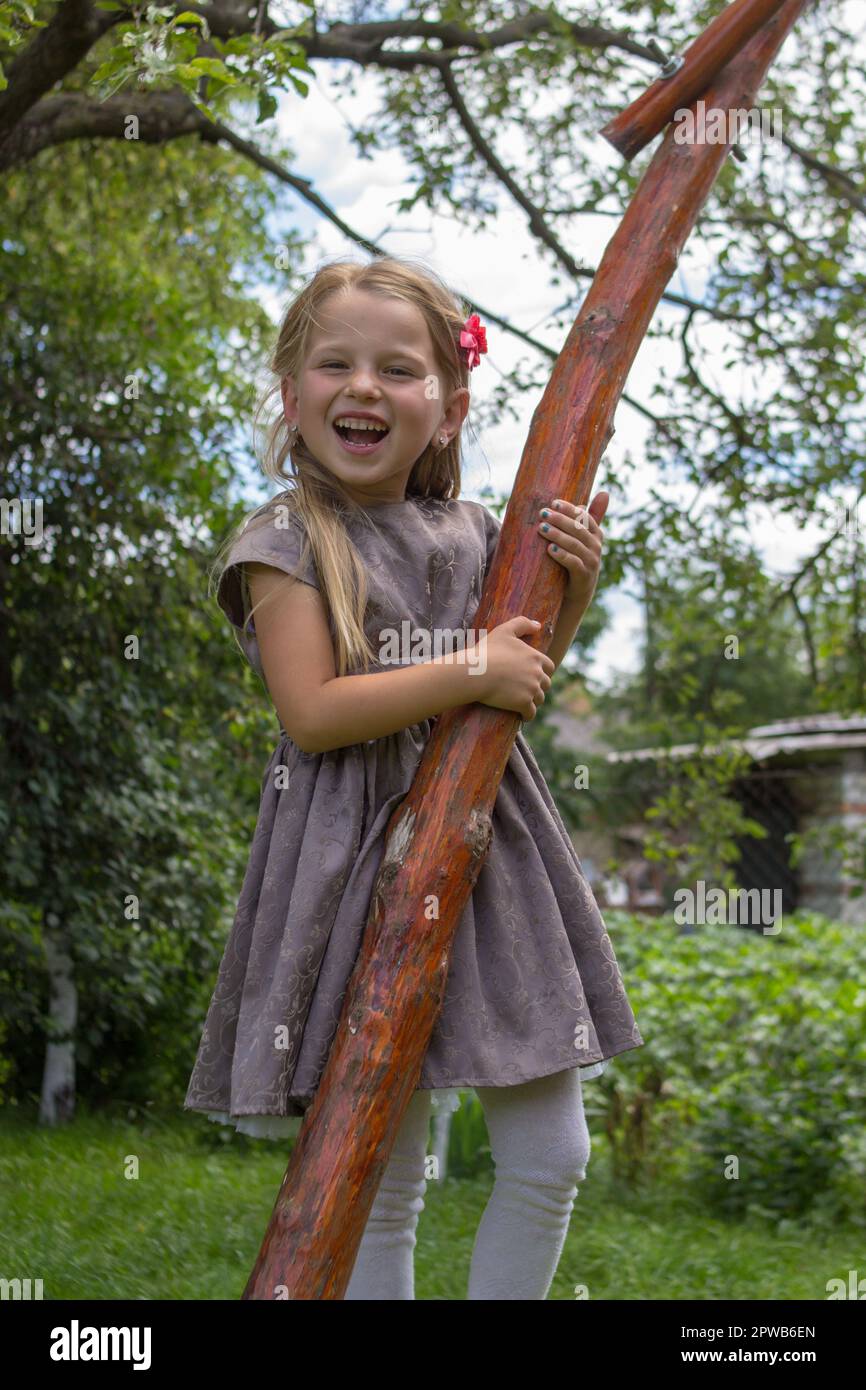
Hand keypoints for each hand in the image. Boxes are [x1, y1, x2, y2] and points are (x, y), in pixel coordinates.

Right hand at [474, 616, 554, 721]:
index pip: (549, 667)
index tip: (533, 675)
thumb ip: (522, 624)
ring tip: (522, 702)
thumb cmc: (487, 651)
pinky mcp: (524, 704)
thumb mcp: (504, 630)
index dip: (542, 671)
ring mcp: (532, 690)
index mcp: (536, 657)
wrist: (476, 672)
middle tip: (526, 689)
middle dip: (538, 687)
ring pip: (539, 699)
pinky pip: (531, 713)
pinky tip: (521, 715)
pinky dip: (527, 715)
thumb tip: (538, 625)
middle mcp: (537, 674)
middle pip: (546, 684)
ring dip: (533, 701)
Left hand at [537, 491, 607, 609]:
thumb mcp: (583, 539)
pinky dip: (562, 555)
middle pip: (578, 529)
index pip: (584, 517)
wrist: (577, 594)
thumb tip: (604, 492)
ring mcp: (591, 562)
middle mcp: (596, 547)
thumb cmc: (577, 561)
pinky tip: (550, 549)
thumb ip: (587, 518)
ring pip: (574, 544)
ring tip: (541, 528)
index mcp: (595, 535)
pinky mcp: (584, 577)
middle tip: (542, 513)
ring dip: (557, 535)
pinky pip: (573, 563)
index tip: (553, 502)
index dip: (569, 509)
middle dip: (560, 519)